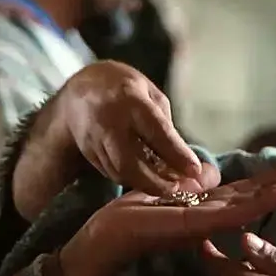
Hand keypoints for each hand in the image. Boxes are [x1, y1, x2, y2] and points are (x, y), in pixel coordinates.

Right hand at [15, 61, 202, 218]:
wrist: (80, 87)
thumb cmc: (123, 86)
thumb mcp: (149, 92)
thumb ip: (164, 121)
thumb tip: (181, 154)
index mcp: (131, 101)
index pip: (157, 132)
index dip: (177, 154)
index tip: (195, 171)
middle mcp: (109, 122)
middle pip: (130, 163)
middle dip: (155, 182)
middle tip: (177, 189)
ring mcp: (94, 139)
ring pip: (119, 172)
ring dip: (144, 184)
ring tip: (166, 187)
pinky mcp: (88, 152)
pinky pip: (110, 172)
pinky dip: (130, 179)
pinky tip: (145, 179)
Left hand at [57, 160, 275, 275]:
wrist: (105, 238)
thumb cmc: (133, 217)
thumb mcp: (169, 193)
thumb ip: (194, 185)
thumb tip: (211, 172)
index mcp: (208, 206)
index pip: (250, 189)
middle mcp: (213, 215)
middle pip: (259, 196)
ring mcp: (207, 222)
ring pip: (254, 204)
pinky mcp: (195, 226)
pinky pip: (233, 213)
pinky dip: (261, 204)